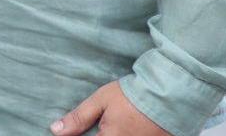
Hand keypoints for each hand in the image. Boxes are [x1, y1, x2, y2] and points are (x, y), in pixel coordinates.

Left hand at [50, 82, 170, 135]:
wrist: (170, 93)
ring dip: (110, 134)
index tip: (76, 132)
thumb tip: (55, 130)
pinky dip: (126, 135)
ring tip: (114, 124)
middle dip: (98, 133)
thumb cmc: (133, 95)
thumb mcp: (101, 101)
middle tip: (104, 123)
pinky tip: (127, 127)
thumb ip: (78, 118)